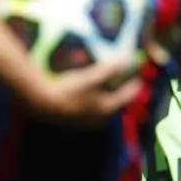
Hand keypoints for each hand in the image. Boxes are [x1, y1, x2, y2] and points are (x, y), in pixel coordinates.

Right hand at [21, 57, 142, 124]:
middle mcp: (99, 117)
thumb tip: (126, 59)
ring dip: (106, 100)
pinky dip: (93, 103)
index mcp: (107, 107)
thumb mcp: (90, 77)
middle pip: (115, 105)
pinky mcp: (74, 120)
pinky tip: (88, 97)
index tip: (139, 80)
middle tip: (124, 85)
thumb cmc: (68, 88)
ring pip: (102, 110)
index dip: (133, 87)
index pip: (126, 97)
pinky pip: (90, 111)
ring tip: (107, 90)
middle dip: (121, 95)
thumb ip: (109, 69)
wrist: (41, 101)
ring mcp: (86, 120)